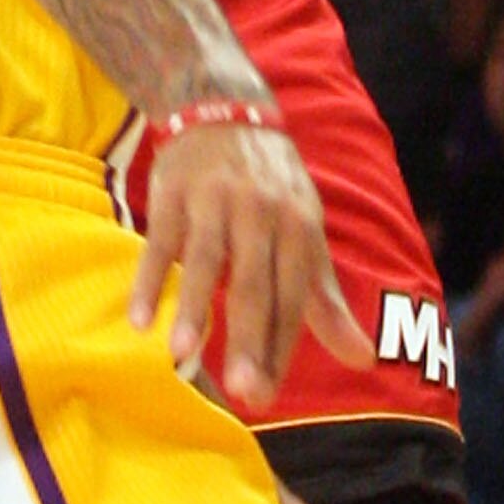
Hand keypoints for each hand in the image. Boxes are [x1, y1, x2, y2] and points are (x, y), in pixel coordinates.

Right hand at [129, 119, 373, 409]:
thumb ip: (325, 300)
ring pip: (204, 259)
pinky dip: (148, 279)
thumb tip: (365, 359)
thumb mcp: (305, 232)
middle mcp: (259, 210)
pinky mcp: (173, 191)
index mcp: (298, 224)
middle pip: (252, 284)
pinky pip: (159, 240)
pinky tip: (139, 319)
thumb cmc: (270, 187)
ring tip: (182, 355)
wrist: (222, 107)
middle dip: (248, 339)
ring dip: (193, 308)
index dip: (278, 348)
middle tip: (244, 392)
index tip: (264, 397)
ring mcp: (213, 198)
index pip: (291, 298)